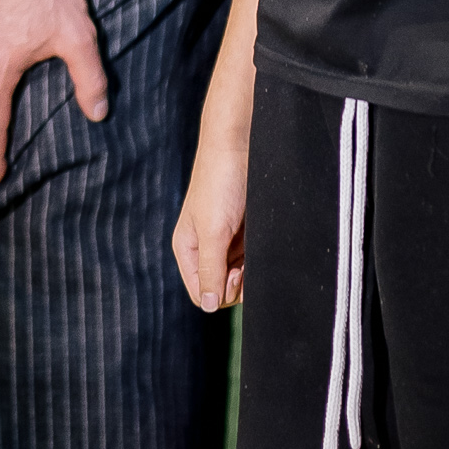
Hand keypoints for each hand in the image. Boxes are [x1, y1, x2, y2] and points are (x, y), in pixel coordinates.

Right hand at [173, 88, 252, 311]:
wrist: (240, 143)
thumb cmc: (220, 182)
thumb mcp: (212, 230)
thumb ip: (210, 269)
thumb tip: (208, 305)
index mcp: (187, 248)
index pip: (201, 293)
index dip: (221, 292)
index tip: (235, 272)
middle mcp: (205, 247)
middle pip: (222, 287)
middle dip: (237, 283)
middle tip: (245, 262)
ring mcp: (226, 239)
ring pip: (239, 275)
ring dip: (251, 270)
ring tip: (254, 248)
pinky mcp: (245, 230)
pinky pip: (253, 258)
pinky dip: (259, 257)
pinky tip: (261, 242)